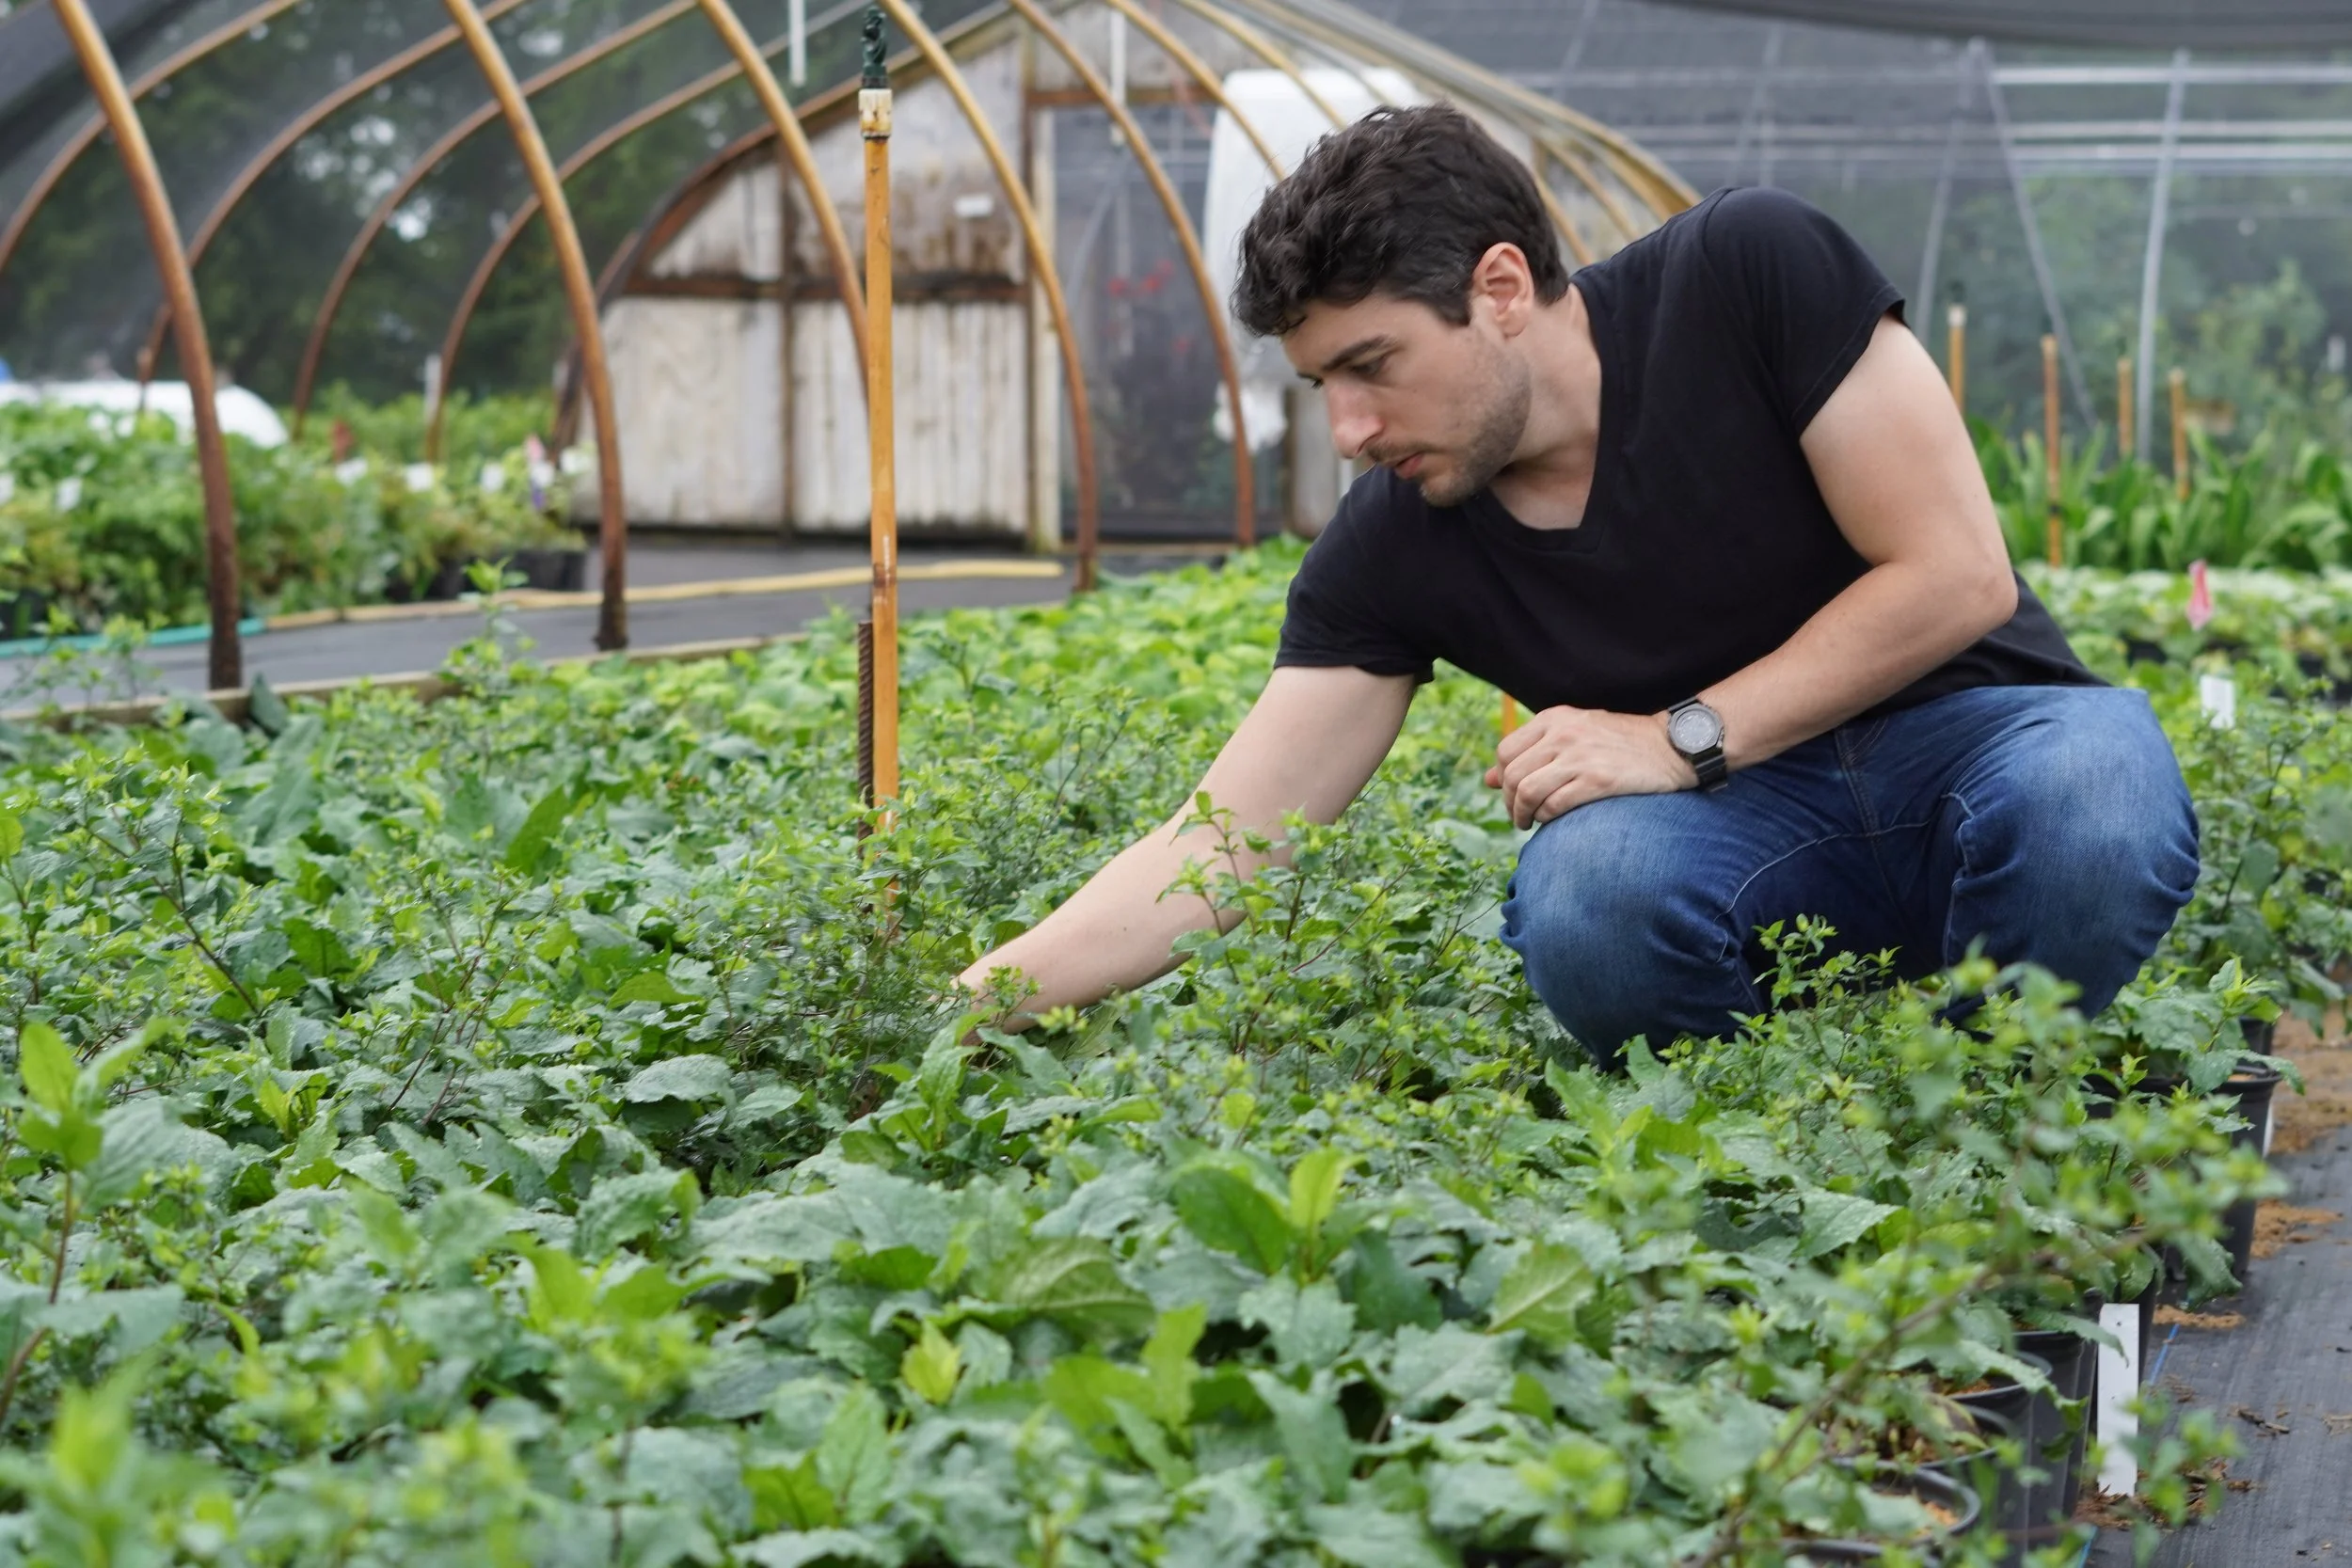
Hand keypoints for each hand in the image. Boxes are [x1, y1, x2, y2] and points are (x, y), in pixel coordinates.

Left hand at [1483, 705, 1697, 827]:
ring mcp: (1580, 756)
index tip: (1512, 794)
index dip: (1503, 779)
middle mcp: (1562, 734)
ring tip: (1529, 823)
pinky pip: (1554, 805)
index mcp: (1554, 718)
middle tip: (1519, 817)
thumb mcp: (1573, 734)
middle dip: (1509, 802)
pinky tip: (1552, 822)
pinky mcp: (1597, 780)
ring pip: (1528, 792)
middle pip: (1513, 775)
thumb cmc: (1620, 743)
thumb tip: (1487, 780)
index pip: (1505, 751)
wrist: (1671, 746)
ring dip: (1523, 814)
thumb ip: (1531, 753)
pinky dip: (1547, 818)